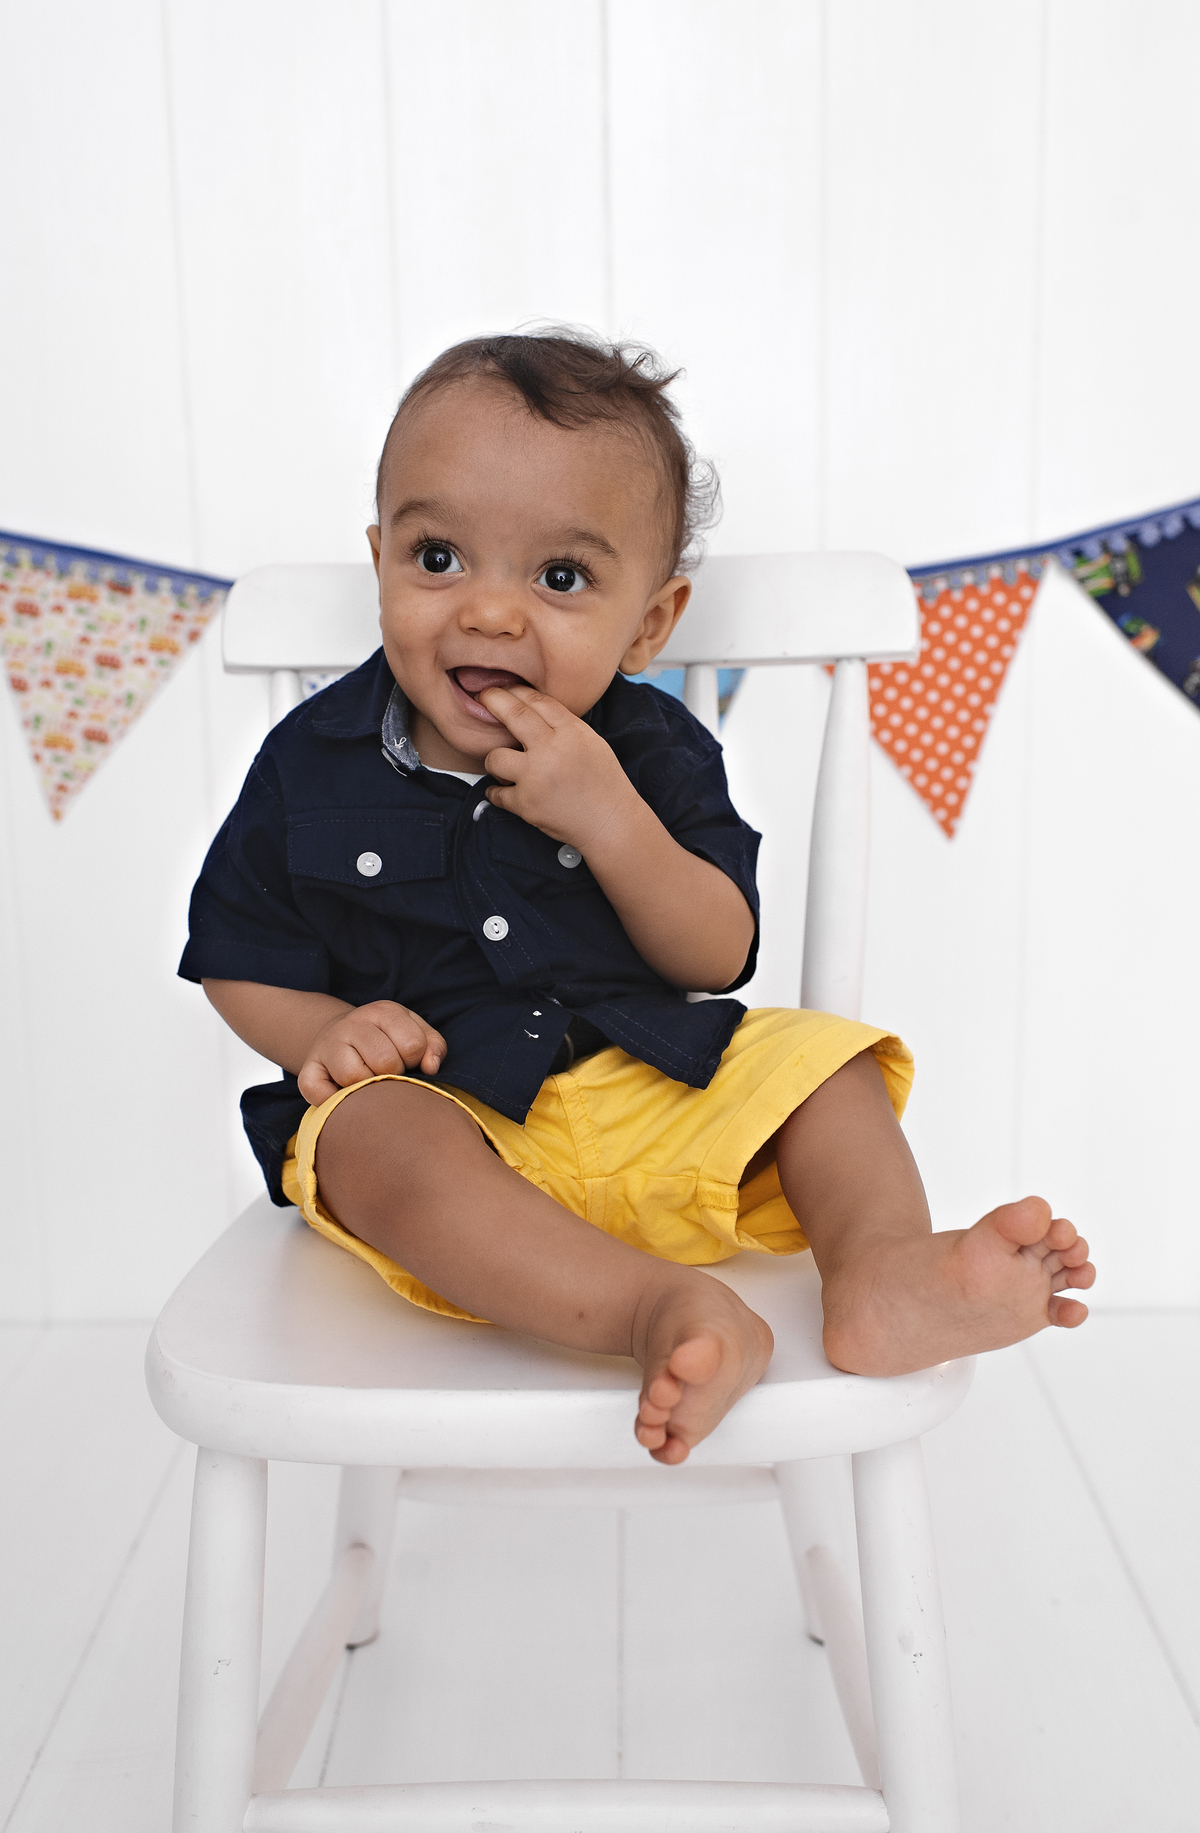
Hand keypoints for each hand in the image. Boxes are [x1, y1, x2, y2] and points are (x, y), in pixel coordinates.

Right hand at [298, 1000, 445, 1104]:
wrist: (339, 1033)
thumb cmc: (385, 1038)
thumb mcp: (414, 1030)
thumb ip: (432, 1045)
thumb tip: (430, 1067)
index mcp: (383, 1012)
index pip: (413, 1044)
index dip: (415, 1059)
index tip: (407, 1060)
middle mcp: (352, 1024)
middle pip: (385, 1061)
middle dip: (393, 1074)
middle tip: (387, 1073)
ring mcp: (328, 1046)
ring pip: (353, 1077)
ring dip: (366, 1088)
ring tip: (368, 1081)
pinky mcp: (309, 1069)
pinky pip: (318, 1092)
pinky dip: (332, 1101)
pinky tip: (342, 1094)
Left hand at [479, 684, 636, 849]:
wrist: (610, 823)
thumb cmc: (603, 782)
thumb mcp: (591, 742)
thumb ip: (563, 725)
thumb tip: (530, 708)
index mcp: (572, 732)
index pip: (536, 701)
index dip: (515, 691)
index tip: (503, 689)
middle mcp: (552, 750)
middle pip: (513, 714)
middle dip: (492, 700)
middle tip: (483, 698)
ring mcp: (536, 777)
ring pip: (495, 757)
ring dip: (496, 760)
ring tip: (507, 767)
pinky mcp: (526, 804)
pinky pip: (495, 792)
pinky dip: (498, 792)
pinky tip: (506, 790)